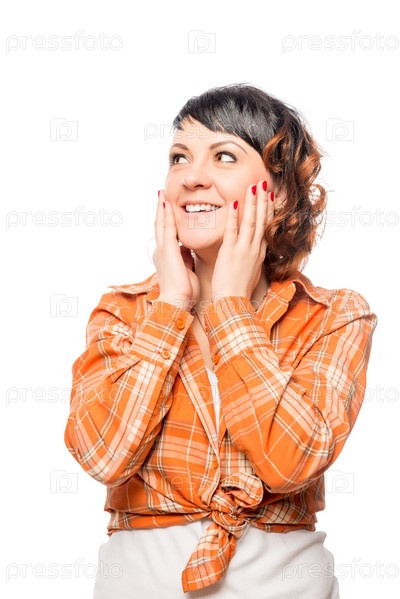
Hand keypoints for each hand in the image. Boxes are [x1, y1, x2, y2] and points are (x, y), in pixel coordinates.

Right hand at [153, 191, 199, 311]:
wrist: (178, 302)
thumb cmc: (184, 291)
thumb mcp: (186, 270)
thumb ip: (185, 259)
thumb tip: (188, 251)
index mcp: (167, 257)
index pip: (167, 234)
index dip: (166, 220)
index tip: (168, 208)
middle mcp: (161, 251)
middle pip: (160, 225)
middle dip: (160, 210)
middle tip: (160, 195)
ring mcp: (163, 250)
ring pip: (161, 223)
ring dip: (161, 208)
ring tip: (161, 194)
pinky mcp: (167, 250)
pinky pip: (167, 228)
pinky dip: (166, 215)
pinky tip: (167, 203)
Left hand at [211, 179, 273, 300]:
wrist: (233, 303)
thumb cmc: (238, 291)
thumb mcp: (251, 273)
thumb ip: (251, 259)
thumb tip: (251, 253)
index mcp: (259, 253)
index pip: (266, 226)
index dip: (268, 209)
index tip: (269, 196)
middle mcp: (254, 249)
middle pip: (261, 220)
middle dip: (263, 200)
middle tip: (263, 183)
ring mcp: (243, 250)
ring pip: (251, 221)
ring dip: (252, 202)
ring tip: (253, 186)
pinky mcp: (230, 253)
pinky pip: (232, 231)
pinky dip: (234, 216)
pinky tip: (233, 203)